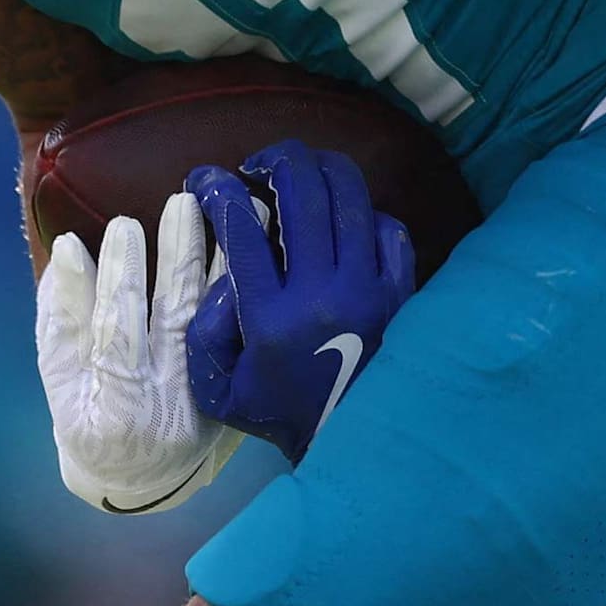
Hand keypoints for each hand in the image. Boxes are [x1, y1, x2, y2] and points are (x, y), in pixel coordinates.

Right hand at [35, 192, 239, 513]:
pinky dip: (242, 289)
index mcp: (114, 407)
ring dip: (221, 263)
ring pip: (215, 324)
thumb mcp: (63, 382)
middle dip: (177, 258)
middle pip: (174, 322)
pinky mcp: (237, 393)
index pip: (116, 332)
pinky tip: (251, 248)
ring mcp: (208, 400)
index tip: (122, 225)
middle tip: (182, 203)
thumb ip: (60, 321)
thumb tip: (67, 250)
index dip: (118, 279)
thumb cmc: (91, 422)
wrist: (143, 481)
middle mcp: (167, 406)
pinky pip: (239, 333)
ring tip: (226, 211)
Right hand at [182, 143, 418, 462]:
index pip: (241, 228)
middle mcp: (323, 294)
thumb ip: (203, 330)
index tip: (203, 179)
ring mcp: (369, 289)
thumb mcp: (218, 388)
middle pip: (303, 192)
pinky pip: (389, 229)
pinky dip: (365, 214)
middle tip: (259, 165)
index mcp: (270, 319)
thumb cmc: (280, 412)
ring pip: (350, 197)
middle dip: (276, 160)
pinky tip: (346, 221)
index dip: (216, 188)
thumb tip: (224, 273)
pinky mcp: (402, 292)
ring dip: (321, 171)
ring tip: (301, 174)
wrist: (356, 445)